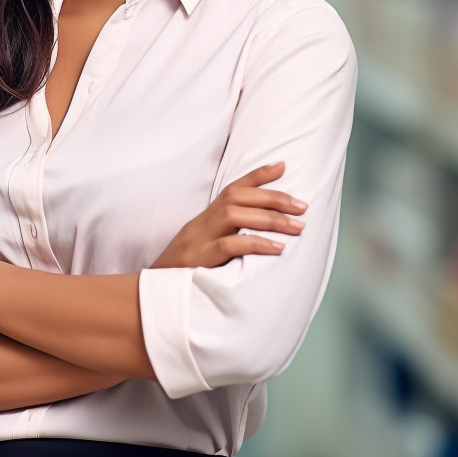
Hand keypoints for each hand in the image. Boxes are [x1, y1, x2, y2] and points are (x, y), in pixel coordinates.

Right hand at [150, 162, 306, 268]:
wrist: (155, 291)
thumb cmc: (186, 270)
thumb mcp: (206, 246)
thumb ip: (228, 235)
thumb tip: (262, 229)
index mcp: (205, 218)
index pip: (232, 189)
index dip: (256, 176)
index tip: (282, 165)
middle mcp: (202, 222)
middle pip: (236, 197)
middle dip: (273, 198)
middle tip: (302, 206)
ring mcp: (199, 239)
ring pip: (234, 216)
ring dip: (270, 218)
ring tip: (298, 227)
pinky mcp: (199, 259)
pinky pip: (229, 245)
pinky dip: (256, 244)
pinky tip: (277, 248)